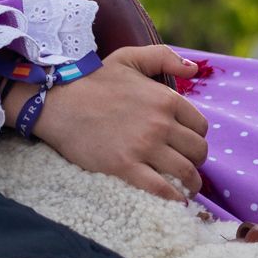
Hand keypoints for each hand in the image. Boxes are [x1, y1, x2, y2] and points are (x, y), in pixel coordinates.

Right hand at [10, 46, 208, 201]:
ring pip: (185, 172)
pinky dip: (174, 198)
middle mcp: (160, 123)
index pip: (200, 127)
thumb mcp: (129, 58)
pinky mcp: (125, 167)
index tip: (184, 144)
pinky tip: (174, 201)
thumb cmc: (93, 79)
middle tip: (184, 165)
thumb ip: (164, 57)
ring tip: (184, 188)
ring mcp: (144, 147)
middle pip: (197, 152)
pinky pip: (162, 189)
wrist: (58, 101)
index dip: (195, 137)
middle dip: (195, 161)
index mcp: (165, 99)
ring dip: (190, 184)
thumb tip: (193, 70)